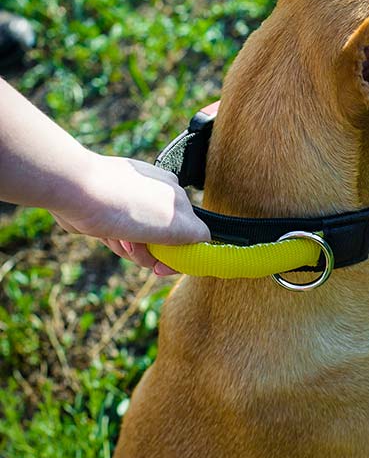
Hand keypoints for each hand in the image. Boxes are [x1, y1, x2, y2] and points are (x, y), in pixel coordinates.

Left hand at [51, 154, 210, 274]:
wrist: (75, 190)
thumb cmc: (124, 204)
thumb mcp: (175, 223)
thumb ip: (197, 235)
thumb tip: (204, 243)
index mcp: (175, 195)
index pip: (189, 234)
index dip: (177, 256)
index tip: (162, 268)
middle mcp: (156, 196)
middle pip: (163, 243)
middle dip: (149, 252)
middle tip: (135, 246)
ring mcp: (131, 203)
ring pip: (139, 243)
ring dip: (128, 249)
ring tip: (116, 237)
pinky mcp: (108, 211)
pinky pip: (118, 237)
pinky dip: (112, 242)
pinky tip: (104, 233)